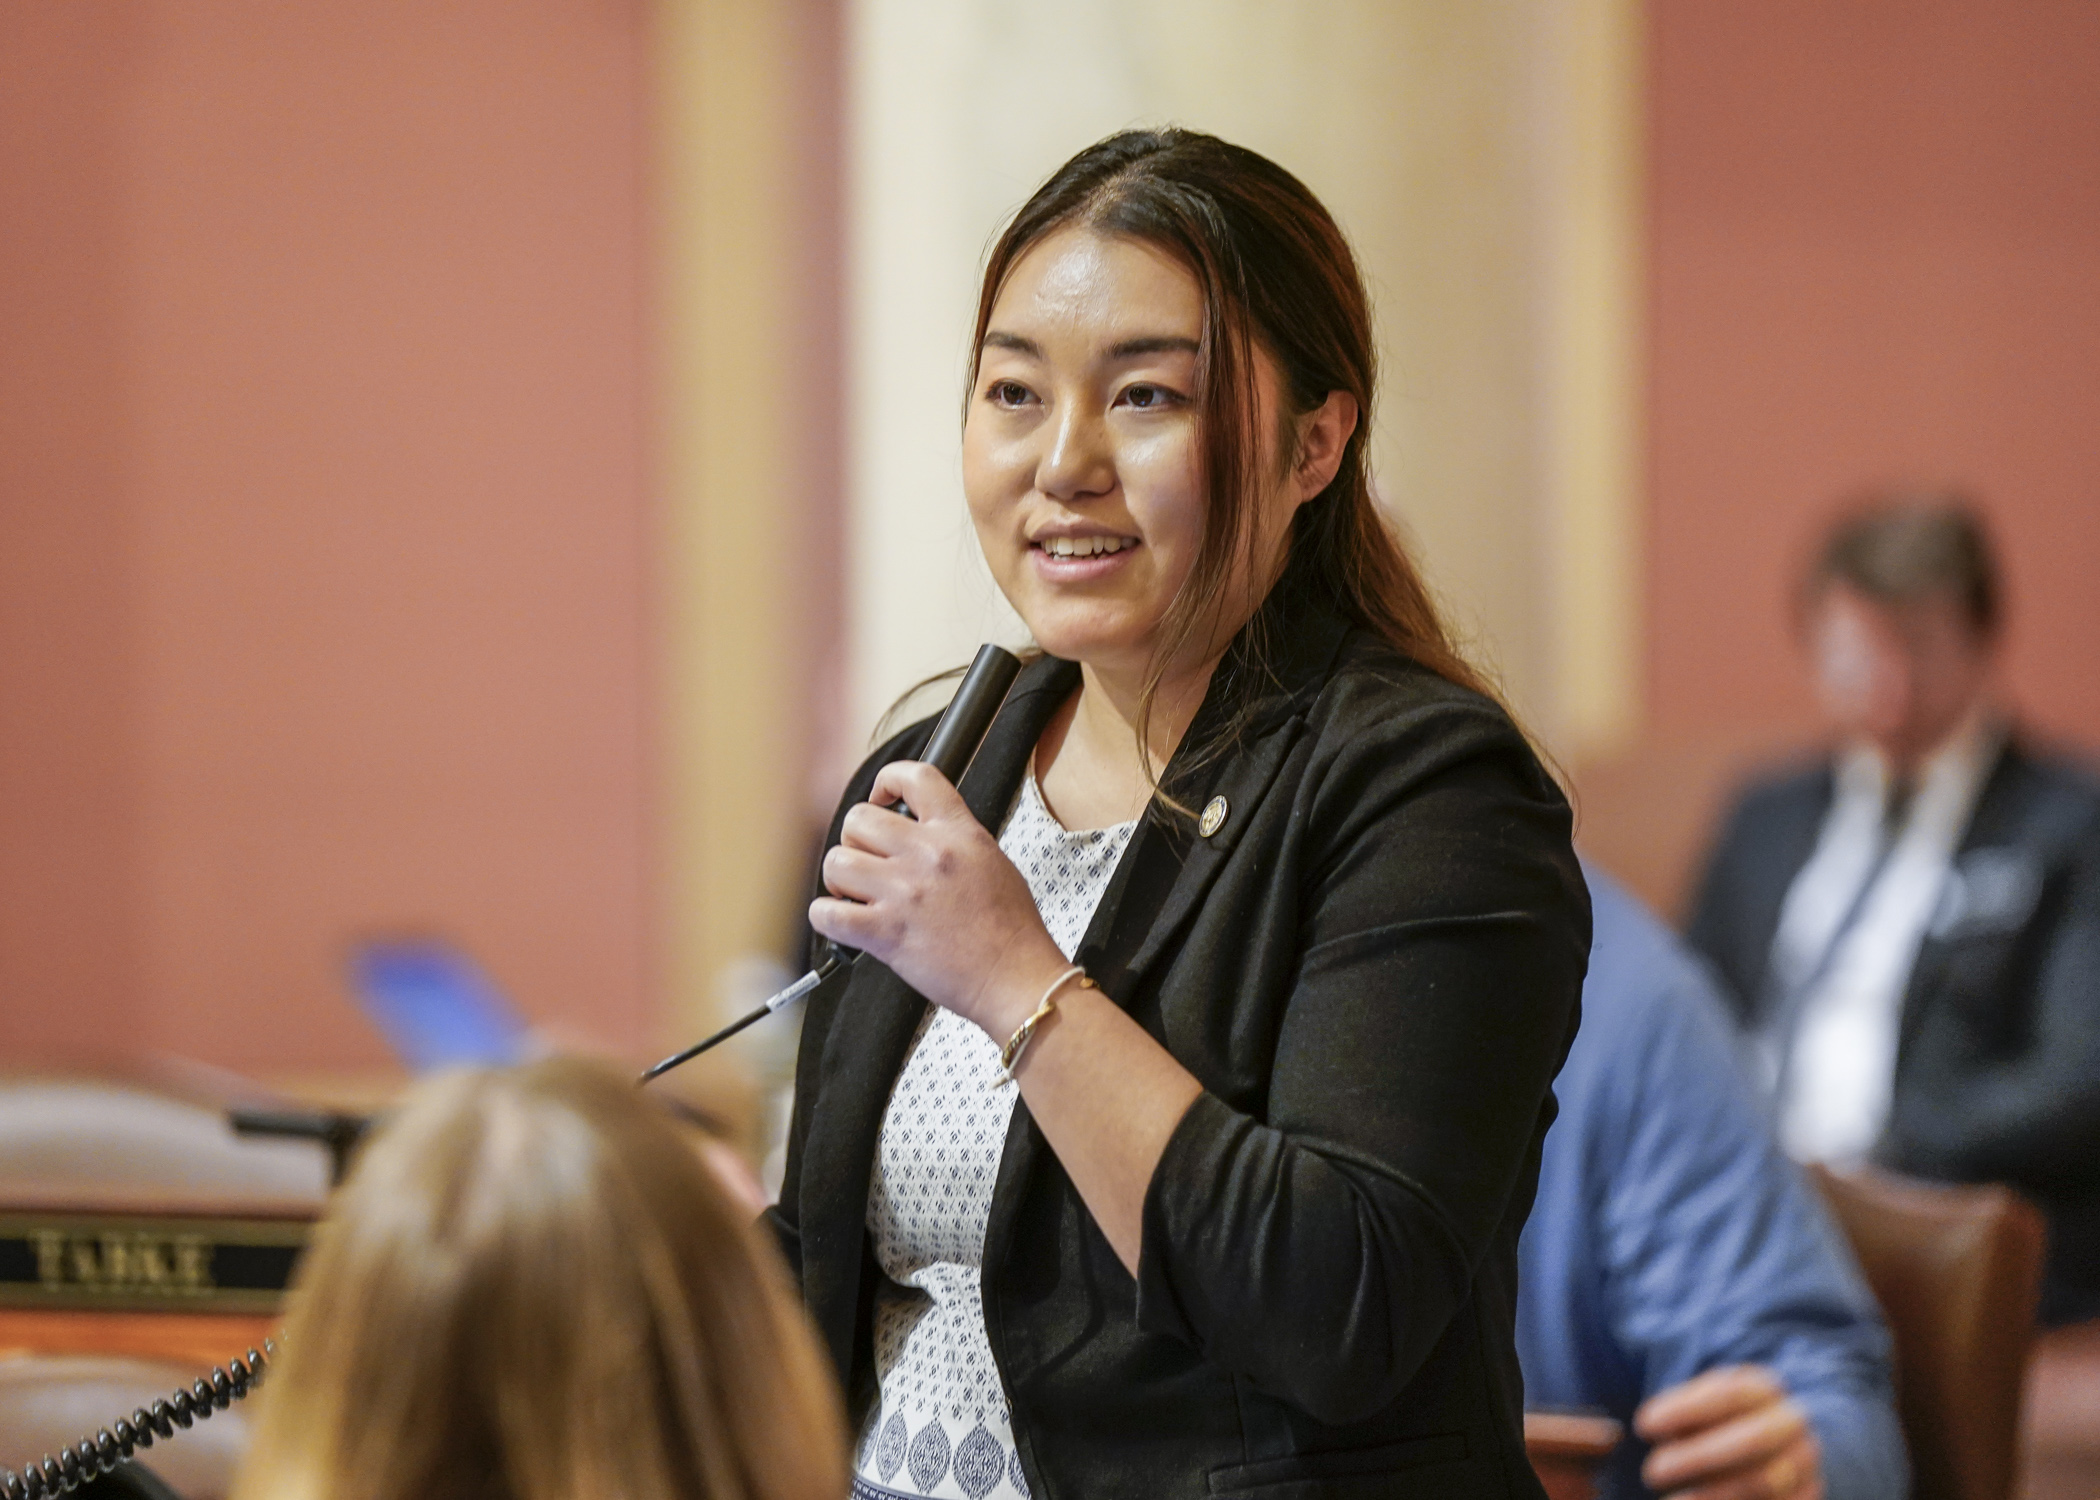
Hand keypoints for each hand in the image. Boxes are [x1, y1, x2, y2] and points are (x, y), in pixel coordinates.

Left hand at [808, 761, 1069, 1036]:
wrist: (1015, 976)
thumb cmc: (1010, 929)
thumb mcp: (993, 862)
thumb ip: (953, 841)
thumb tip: (917, 836)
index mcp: (958, 833)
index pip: (915, 776)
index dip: (887, 780)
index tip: (881, 798)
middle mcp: (928, 855)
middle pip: (858, 819)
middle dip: (856, 842)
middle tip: (869, 864)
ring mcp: (904, 893)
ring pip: (836, 861)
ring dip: (840, 879)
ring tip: (857, 896)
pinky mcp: (886, 933)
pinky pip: (827, 912)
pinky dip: (827, 917)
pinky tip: (845, 923)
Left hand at [1635, 1365, 1822, 1499]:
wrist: (1776, 1449)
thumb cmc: (1717, 1424)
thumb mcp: (1702, 1405)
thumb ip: (1680, 1412)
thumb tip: (1645, 1426)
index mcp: (1765, 1388)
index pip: (1729, 1393)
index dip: (1685, 1409)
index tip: (1644, 1425)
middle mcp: (1794, 1423)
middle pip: (1752, 1440)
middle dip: (1698, 1457)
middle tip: (1652, 1471)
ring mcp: (1807, 1463)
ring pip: (1766, 1481)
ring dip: (1714, 1494)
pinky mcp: (1809, 1496)